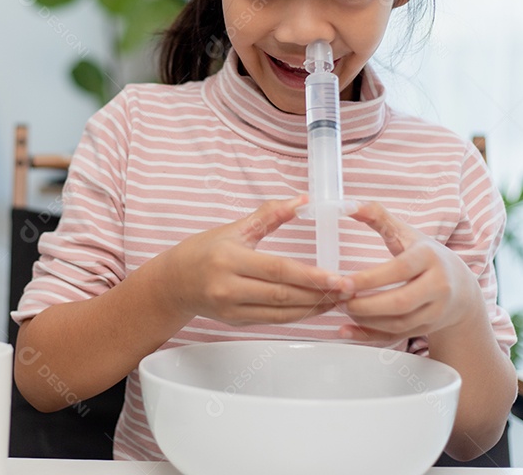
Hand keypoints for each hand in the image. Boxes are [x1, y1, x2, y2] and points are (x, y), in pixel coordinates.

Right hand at [159, 195, 348, 325]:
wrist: (173, 283)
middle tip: (348, 290)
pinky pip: (272, 321)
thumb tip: (302, 200)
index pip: (278, 269)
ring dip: (313, 308)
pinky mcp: (234, 323)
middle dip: (319, 294)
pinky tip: (315, 308)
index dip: (310, 275)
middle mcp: (228, 286)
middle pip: (283, 294)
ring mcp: (230, 308)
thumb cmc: (202, 251)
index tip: (337, 277)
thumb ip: (270, 215)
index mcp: (229, 258)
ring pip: (281, 313)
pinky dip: (297, 316)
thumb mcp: (235, 229)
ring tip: (338, 300)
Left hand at [335, 202, 484, 341]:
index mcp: (430, 257)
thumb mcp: (407, 233)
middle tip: (339, 299)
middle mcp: (438, 286)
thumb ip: (379, 217)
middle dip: (366, 305)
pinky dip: (370, 336)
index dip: (370, 278)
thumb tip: (351, 206)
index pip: (399, 270)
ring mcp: (436, 310)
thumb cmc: (427, 256)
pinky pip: (397, 337)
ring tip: (342, 309)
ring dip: (366, 320)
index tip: (343, 282)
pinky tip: (348, 330)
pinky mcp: (429, 327)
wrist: (461, 288)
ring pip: (399, 324)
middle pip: (401, 302)